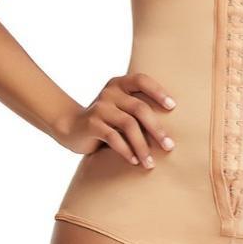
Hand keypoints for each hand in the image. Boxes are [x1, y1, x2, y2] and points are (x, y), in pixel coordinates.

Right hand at [53, 72, 176, 167]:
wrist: (70, 126)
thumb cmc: (106, 119)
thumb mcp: (121, 108)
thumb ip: (138, 109)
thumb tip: (172, 127)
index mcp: (120, 84)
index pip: (142, 80)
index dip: (158, 91)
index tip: (173, 107)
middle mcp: (110, 92)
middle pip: (139, 108)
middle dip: (157, 129)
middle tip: (169, 146)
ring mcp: (100, 107)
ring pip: (128, 125)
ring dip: (142, 146)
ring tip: (150, 163)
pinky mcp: (91, 124)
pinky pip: (113, 137)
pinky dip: (126, 150)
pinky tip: (134, 161)